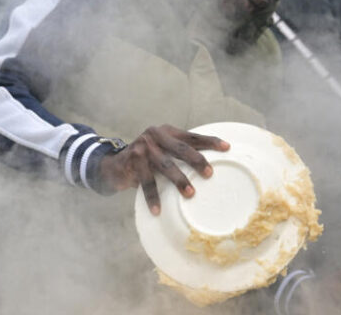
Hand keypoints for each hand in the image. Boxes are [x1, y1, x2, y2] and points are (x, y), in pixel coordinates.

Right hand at [98, 124, 229, 214]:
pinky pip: (146, 181)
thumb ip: (178, 154)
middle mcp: (155, 136)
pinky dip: (152, 197)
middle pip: (180, 148)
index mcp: (166, 132)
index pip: (191, 136)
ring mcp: (142, 148)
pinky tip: (158, 210)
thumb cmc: (146, 161)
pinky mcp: (132, 161)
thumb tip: (209, 169)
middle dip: (197, 161)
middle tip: (210, 173)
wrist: (113, 165)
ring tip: (190, 193)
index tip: (227, 147)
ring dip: (179, 179)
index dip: (209, 141)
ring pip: (165, 165)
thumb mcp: (162, 152)